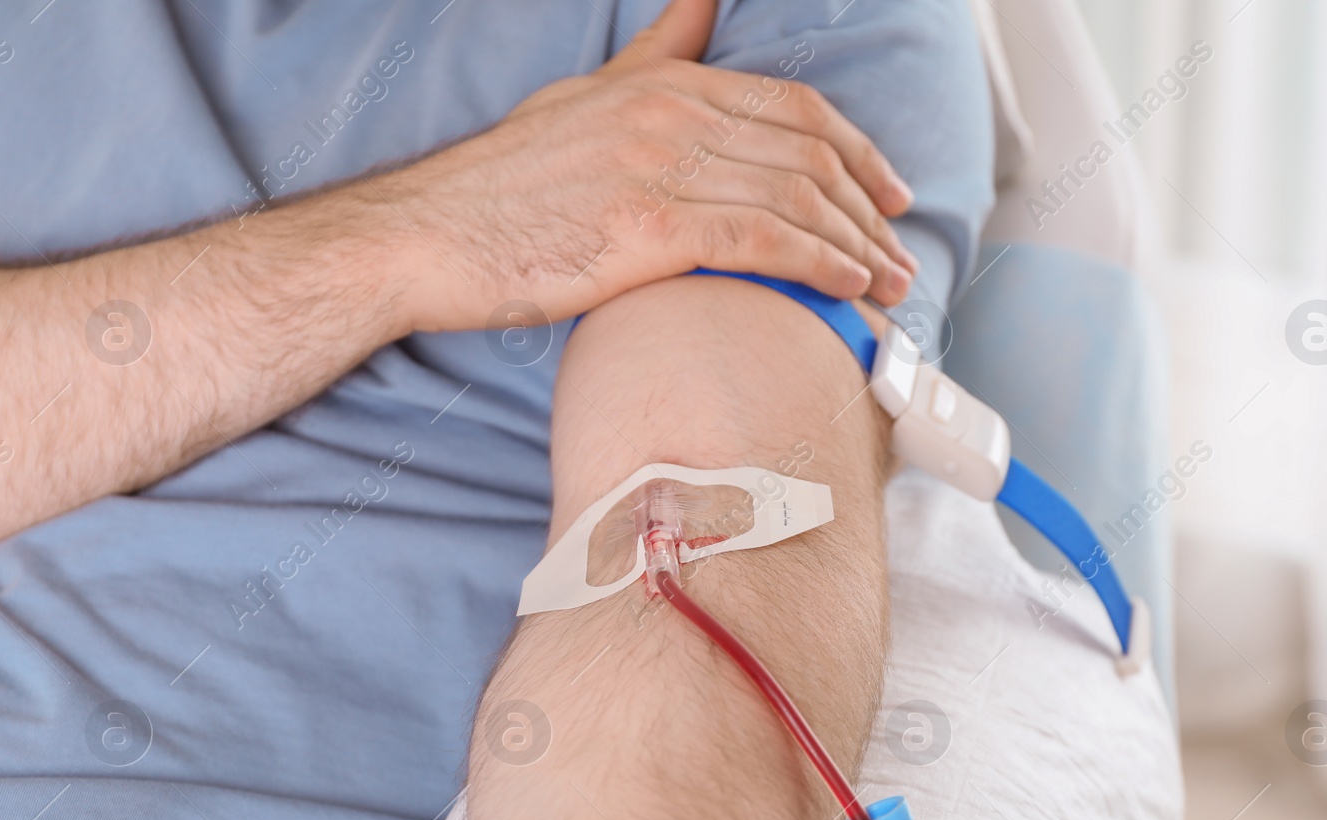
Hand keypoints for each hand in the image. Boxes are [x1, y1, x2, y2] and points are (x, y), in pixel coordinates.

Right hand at [378, 0, 919, 333]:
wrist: (427, 238)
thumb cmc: (501, 185)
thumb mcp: (584, 98)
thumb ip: (657, 52)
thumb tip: (702, 1)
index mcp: (664, 84)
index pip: (792, 106)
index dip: (854, 149)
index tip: (885, 191)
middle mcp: (672, 113)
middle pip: (808, 151)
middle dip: (867, 204)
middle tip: (900, 249)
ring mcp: (662, 165)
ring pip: (796, 196)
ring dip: (856, 242)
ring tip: (887, 281)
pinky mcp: (650, 224)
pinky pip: (764, 238)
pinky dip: (819, 261)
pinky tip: (847, 285)